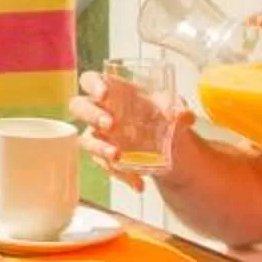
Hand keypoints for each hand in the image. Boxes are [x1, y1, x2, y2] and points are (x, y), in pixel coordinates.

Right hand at [72, 69, 193, 184]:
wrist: (171, 148)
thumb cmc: (162, 115)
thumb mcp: (173, 108)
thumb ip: (177, 108)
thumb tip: (182, 115)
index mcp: (113, 91)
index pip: (90, 80)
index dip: (92, 84)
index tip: (104, 94)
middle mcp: (100, 111)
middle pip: (79, 107)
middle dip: (91, 115)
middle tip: (110, 124)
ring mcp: (100, 135)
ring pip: (86, 139)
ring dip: (99, 147)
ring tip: (116, 156)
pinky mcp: (105, 158)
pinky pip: (105, 165)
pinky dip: (121, 174)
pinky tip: (137, 181)